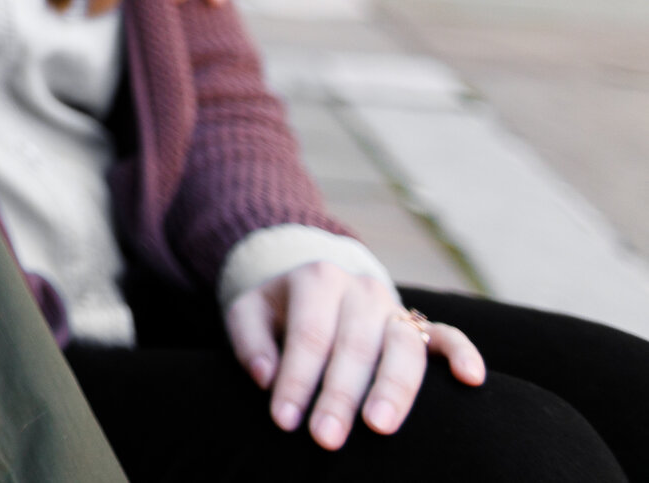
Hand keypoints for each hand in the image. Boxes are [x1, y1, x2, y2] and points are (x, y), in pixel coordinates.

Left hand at [226, 263, 484, 449]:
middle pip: (354, 347)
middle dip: (339, 396)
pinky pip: (450, 334)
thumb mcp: (248, 311)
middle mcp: (361, 290)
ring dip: (393, 388)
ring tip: (380, 427)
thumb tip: (266, 377)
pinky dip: (463, 353)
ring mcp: (395, 306)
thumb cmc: (277, 309)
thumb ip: (249, 340)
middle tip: (326, 439)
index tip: (283, 421)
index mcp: (317, 280)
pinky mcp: (422, 323)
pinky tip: (471, 380)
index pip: (308, 336)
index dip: (296, 380)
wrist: (315, 282)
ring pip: (402, 346)